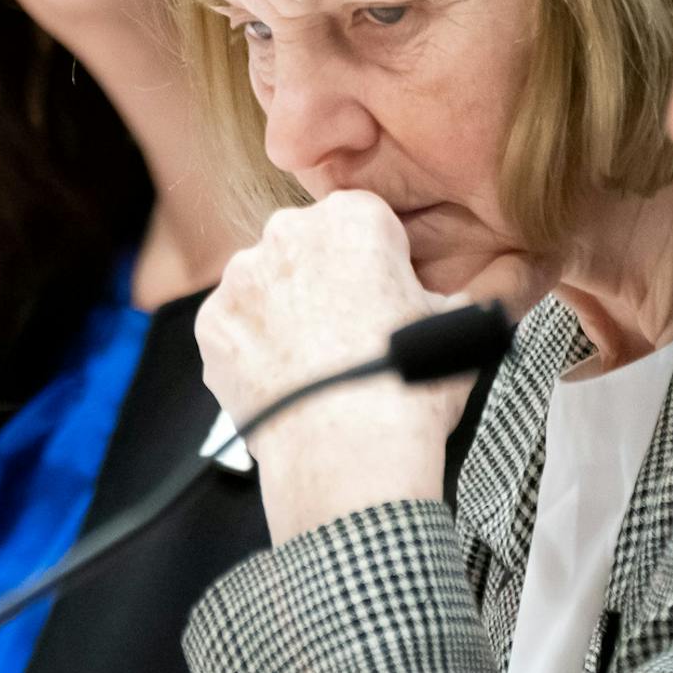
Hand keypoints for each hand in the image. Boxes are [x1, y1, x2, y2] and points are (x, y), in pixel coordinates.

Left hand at [198, 190, 476, 540]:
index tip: (386, 297)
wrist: (348, 455)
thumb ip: (448, 298)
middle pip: (309, 247)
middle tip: (350, 334)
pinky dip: (252, 347)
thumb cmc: (407, 387)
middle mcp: (288, 232)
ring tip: (314, 365)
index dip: (380, 261)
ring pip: (266, 284)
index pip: (366, 221)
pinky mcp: (211, 324)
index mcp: (353, 218)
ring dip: (285, 311)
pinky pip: (235, 326)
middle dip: (325, 279)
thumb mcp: (455, 328)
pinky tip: (281, 380)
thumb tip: (461, 299)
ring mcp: (242, 278)